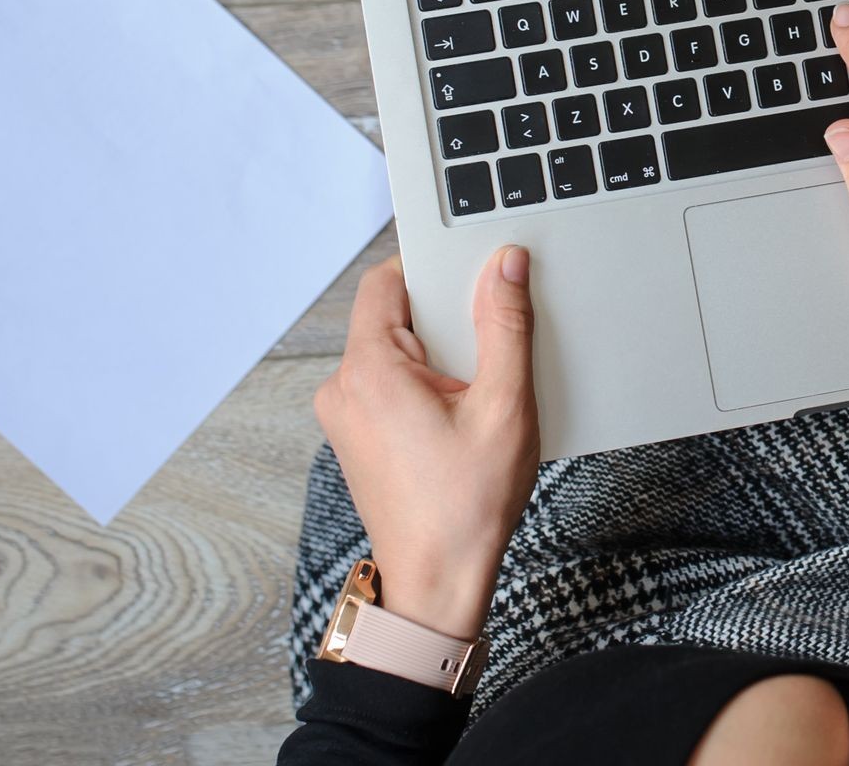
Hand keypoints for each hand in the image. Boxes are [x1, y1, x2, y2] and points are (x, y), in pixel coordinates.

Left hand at [312, 246, 538, 638]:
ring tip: (476, 397)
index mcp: (369, 369)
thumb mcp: (503, 405)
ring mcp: (344, 415)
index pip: (386, 281)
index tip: (472, 280)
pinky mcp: (354, 436)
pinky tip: (459, 419)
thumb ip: (505, 324)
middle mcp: (343, 388)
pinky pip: (387, 386)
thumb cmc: (466, 507)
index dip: (432, 271)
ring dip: (437, 360)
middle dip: (444, 324)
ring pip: (393, 353)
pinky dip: (423, 388)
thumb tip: (504, 265)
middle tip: (485, 354)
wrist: (438, 584)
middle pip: (392, 317)